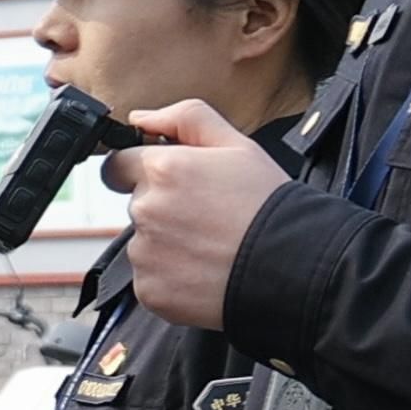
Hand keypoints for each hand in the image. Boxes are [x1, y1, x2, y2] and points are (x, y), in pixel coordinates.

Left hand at [118, 99, 273, 329]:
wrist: (292, 265)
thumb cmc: (268, 205)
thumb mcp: (238, 145)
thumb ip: (185, 119)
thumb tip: (140, 118)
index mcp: (163, 170)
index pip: (118, 165)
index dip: (140, 171)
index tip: (167, 184)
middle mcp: (146, 211)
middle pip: (137, 204)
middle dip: (164, 208)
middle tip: (207, 217)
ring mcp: (145, 254)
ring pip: (144, 243)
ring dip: (167, 244)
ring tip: (211, 246)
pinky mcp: (149, 291)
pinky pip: (151, 278)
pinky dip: (172, 277)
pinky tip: (205, 271)